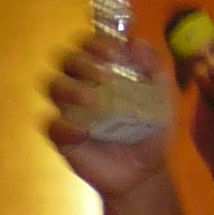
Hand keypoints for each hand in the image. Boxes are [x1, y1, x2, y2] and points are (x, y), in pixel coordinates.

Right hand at [41, 39, 177, 198]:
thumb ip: (154, 68)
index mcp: (105, 70)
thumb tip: (135, 42)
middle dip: (83, 62)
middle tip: (105, 77)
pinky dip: (64, 126)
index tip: (115, 53)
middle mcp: (83, 85)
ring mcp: (70, 111)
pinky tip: (83, 132)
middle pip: (67, 59)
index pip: (90, 45)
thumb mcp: (162, 97)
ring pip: (53, 86)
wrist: (145, 171)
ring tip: (92, 101)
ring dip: (70, 88)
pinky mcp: (63, 137)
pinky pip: (51, 126)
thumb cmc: (151, 130)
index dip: (97, 42)